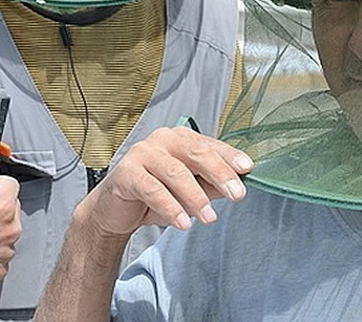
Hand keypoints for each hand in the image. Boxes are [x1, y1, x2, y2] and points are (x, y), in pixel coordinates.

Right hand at [79, 127, 253, 238]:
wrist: (114, 209)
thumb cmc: (154, 194)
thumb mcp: (188, 191)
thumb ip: (209, 185)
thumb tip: (236, 186)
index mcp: (181, 139)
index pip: (210, 145)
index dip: (230, 156)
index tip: (248, 169)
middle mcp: (163, 140)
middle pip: (196, 153)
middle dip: (219, 174)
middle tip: (237, 195)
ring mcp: (143, 153)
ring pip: (175, 172)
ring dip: (195, 197)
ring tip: (209, 218)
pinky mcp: (126, 172)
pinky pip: (152, 189)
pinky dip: (170, 206)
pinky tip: (182, 222)